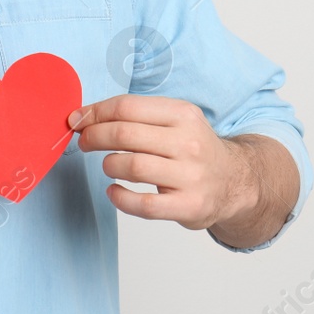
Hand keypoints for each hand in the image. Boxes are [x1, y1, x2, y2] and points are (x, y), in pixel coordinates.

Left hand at [67, 94, 252, 232]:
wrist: (235, 182)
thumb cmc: (192, 149)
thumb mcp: (175, 121)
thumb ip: (136, 116)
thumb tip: (84, 116)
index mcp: (183, 114)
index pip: (127, 107)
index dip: (95, 113)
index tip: (78, 120)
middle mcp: (189, 143)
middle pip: (125, 134)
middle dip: (94, 136)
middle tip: (84, 142)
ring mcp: (191, 176)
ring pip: (131, 166)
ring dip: (108, 164)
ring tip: (109, 165)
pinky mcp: (189, 206)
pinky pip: (143, 205)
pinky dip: (120, 198)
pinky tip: (114, 192)